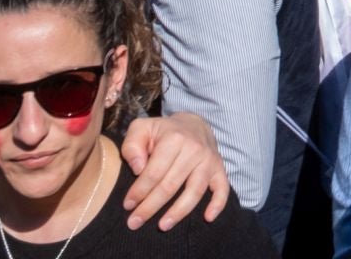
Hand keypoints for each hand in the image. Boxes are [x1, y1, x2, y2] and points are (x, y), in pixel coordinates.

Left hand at [119, 112, 228, 229]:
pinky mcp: (219, 168)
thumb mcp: (141, 128)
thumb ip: (132, 145)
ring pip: (194, 191)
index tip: (127, 205)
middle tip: (134, 222)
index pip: (154, 172)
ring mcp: (209, 160)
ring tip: (162, 226)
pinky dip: (217, 204)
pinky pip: (222, 188)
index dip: (139, 191)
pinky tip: (208, 218)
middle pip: (171, 185)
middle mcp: (195, 149)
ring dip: (178, 212)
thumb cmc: (162, 131)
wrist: (193, 124)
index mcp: (174, 138)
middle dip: (150, 207)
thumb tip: (138, 168)